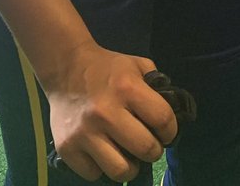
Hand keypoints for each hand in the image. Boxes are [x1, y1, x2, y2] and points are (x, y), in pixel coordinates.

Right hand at [46, 43, 177, 181]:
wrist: (66, 68)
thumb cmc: (107, 68)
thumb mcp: (137, 65)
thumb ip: (157, 85)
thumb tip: (173, 110)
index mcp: (127, 88)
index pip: (163, 119)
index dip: (171, 130)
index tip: (167, 132)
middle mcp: (106, 112)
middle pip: (145, 149)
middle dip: (154, 150)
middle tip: (149, 145)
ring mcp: (84, 133)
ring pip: (120, 170)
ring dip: (130, 166)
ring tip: (128, 154)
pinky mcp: (66, 148)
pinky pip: (93, 174)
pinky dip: (102, 168)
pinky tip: (103, 153)